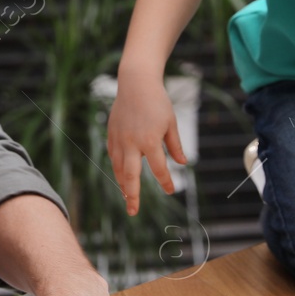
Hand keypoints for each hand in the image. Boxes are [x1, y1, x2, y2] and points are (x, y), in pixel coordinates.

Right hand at [106, 75, 185, 214]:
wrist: (136, 83)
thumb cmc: (157, 102)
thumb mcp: (171, 123)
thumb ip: (174, 145)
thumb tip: (182, 163)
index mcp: (149, 141)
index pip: (158, 169)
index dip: (165, 182)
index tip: (171, 191)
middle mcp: (132, 143)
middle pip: (130, 176)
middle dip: (132, 196)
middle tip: (133, 212)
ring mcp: (119, 139)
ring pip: (118, 168)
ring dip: (122, 184)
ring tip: (127, 197)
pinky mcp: (111, 135)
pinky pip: (113, 156)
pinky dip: (117, 168)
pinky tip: (121, 175)